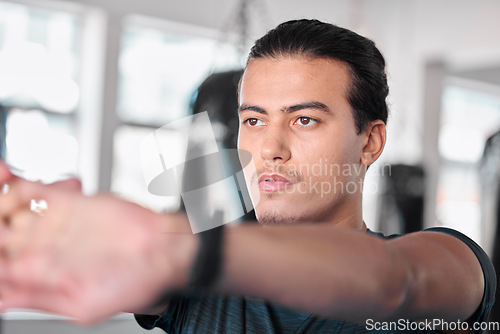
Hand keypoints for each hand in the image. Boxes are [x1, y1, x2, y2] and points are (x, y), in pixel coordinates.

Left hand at [0, 162, 196, 323]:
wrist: (165, 250)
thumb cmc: (134, 283)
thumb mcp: (83, 304)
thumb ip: (39, 298)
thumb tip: (2, 301)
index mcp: (41, 278)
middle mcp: (44, 250)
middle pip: (0, 232)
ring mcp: (54, 225)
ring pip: (9, 210)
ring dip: (0, 198)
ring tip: (0, 184)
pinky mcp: (71, 203)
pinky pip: (33, 191)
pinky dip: (16, 183)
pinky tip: (9, 176)